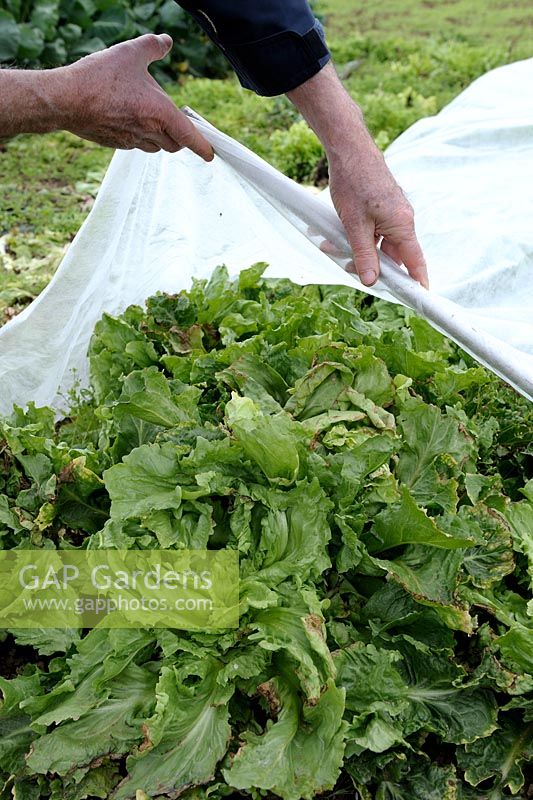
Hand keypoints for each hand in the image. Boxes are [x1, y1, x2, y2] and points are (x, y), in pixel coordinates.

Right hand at [61, 34, 213, 158]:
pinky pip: (135, 144)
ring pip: (155, 146)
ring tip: (151, 117)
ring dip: (160, 137)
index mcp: (160, 112)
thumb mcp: (130, 52)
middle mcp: (149, 130)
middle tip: (179, 125)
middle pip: (174, 144)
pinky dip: (140, 136)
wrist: (66, 99)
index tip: (210, 154)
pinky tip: (129, 118)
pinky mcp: (116, 143)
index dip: (202, 146)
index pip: (190, 136)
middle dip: (180, 137)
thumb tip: (166, 42)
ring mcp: (131, 140)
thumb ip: (153, 47)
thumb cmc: (100, 77)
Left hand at [327, 125, 427, 287]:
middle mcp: (402, 219)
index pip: (415, 261)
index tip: (420, 297)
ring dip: (357, 250)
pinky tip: (335, 237)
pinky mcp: (381, 207)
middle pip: (392, 255)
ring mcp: (392, 213)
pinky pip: (372, 231)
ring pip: (377, 244)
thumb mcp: (354, 226)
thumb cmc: (354, 183)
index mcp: (402, 224)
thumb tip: (371, 281)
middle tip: (348, 268)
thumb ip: (364, 255)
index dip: (417, 281)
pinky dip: (356, 237)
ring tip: (332, 248)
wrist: (349, 150)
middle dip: (370, 265)